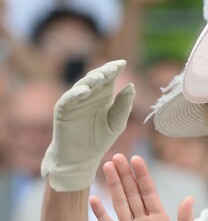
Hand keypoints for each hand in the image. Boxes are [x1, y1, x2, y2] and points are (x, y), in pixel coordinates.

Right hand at [41, 60, 134, 190]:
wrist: (81, 158)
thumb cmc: (100, 139)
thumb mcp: (116, 123)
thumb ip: (123, 105)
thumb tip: (131, 85)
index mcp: (104, 95)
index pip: (109, 77)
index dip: (115, 68)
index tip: (123, 63)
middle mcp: (89, 94)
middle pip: (96, 78)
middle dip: (104, 72)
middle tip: (112, 68)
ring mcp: (75, 100)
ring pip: (82, 85)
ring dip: (90, 80)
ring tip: (99, 78)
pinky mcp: (63, 110)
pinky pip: (68, 99)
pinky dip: (75, 94)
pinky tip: (84, 91)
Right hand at [90, 154, 194, 220]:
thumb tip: (188, 198)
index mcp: (161, 220)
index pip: (149, 192)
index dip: (143, 176)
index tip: (136, 159)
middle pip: (133, 194)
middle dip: (125, 176)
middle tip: (117, 157)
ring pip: (120, 204)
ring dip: (114, 187)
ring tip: (106, 168)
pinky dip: (101, 213)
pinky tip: (95, 198)